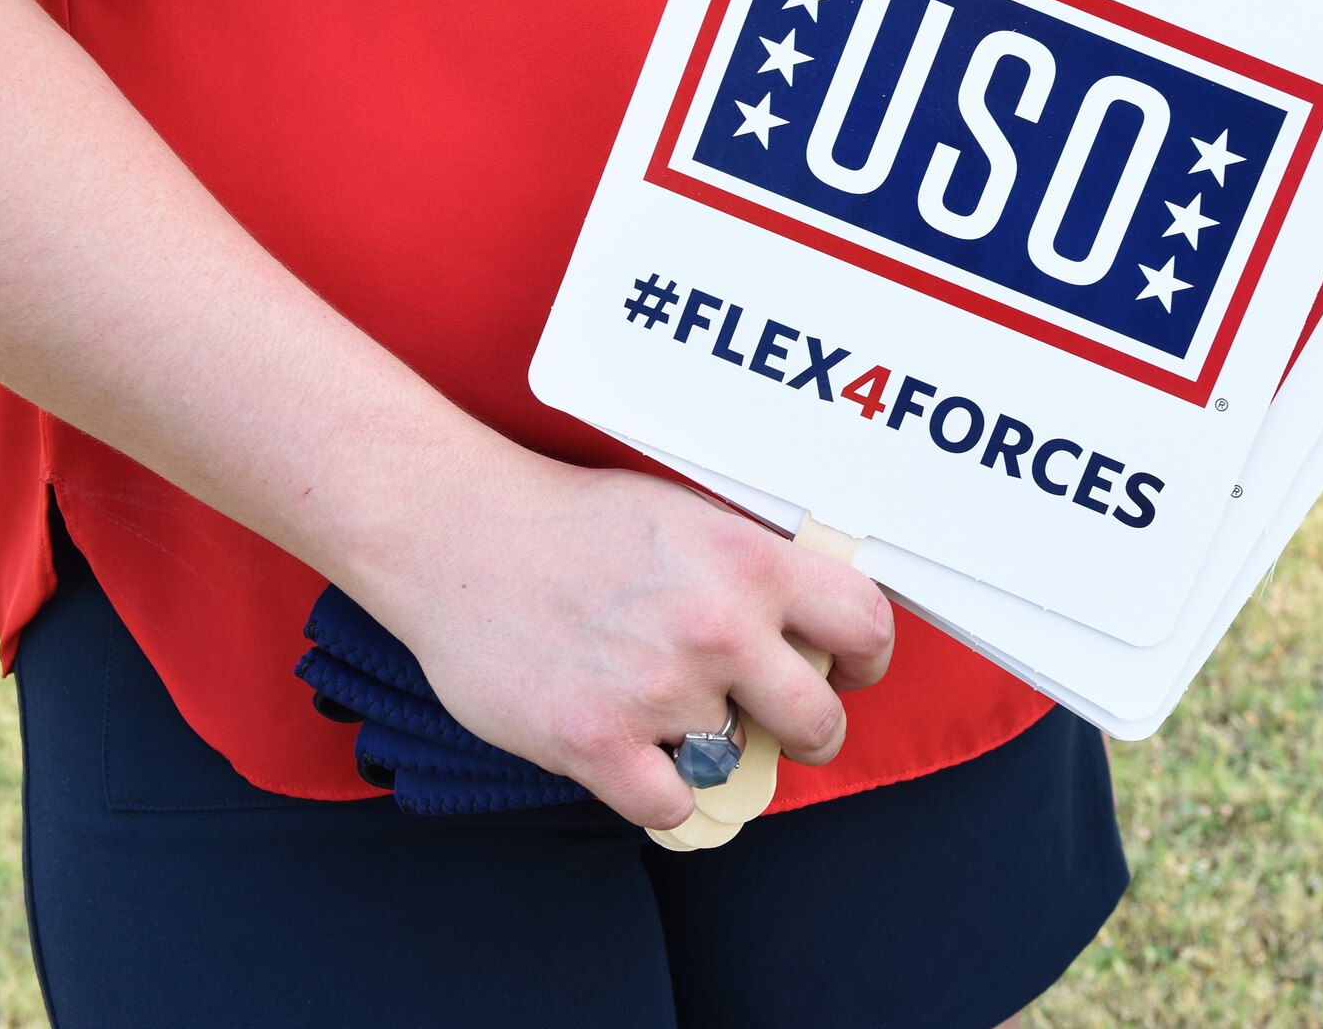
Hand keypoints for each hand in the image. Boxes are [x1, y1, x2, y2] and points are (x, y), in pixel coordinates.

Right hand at [348, 458, 894, 828]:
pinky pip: (674, 805)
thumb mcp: (684, 516)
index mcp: (747, 560)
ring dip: (712, 748)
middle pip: (818, 720)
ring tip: (667, 711)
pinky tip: (634, 754)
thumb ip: (752, 569)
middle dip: (807, 730)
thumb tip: (811, 626)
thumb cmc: (569, 521)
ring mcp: (658, 689)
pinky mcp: (596, 741)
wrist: (457, 532)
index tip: (846, 671)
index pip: (864, 624)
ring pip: (736, 761)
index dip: (865, 660)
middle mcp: (716, 626)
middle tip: (778, 722)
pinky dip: (660, 790)